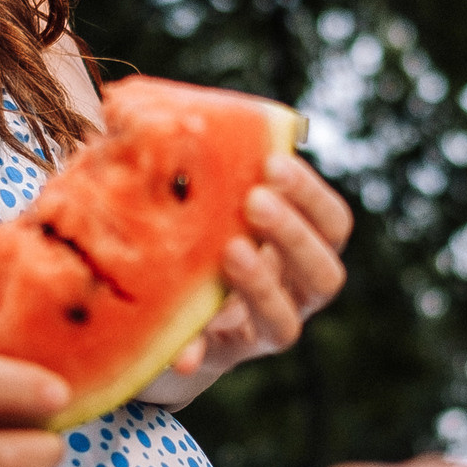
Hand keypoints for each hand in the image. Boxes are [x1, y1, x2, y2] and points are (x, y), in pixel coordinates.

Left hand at [141, 152, 352, 405]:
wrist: (158, 315)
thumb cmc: (182, 236)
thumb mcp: (191, 200)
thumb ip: (185, 166)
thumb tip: (132, 106)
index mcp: (298, 249)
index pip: (334, 224)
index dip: (312, 195)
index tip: (274, 162)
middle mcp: (293, 295)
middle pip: (326, 275)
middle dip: (294, 234)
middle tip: (254, 200)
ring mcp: (260, 332)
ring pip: (287, 324)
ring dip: (262, 286)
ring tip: (230, 251)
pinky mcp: (221, 360)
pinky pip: (221, 358)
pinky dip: (200, 346)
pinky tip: (182, 342)